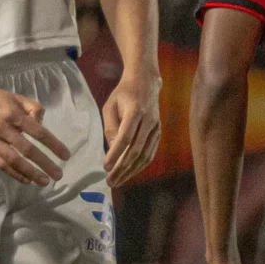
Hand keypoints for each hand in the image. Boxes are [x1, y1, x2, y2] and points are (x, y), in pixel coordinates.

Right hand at [0, 76, 68, 183]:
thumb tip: (42, 125)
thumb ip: (32, 108)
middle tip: (58, 175)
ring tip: (44, 182)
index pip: (38, 132)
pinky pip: (0, 164)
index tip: (65, 155)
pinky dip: (14, 173)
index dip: (53, 145)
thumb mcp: (16, 97)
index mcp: (14, 114)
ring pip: (13, 160)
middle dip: (44, 164)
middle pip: (27, 150)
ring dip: (30, 173)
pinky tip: (26, 180)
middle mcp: (3, 128)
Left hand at [100, 70, 161, 185]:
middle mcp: (149, 121)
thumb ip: (110, 126)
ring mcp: (156, 127)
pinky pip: (150, 153)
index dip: (115, 154)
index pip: (125, 138)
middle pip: (136, 150)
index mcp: (135, 111)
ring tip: (118, 181)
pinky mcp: (159, 132)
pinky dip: (140, 165)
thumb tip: (111, 150)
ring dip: (131, 171)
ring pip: (145, 155)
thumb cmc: (123, 94)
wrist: (146, 82)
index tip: (105, 167)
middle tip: (110, 181)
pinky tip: (129, 173)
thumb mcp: (110, 106)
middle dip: (122, 168)